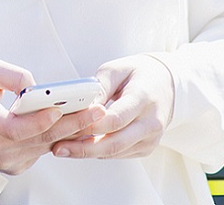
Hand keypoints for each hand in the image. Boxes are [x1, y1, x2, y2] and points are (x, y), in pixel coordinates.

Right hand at [0, 58, 105, 174]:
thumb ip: (9, 74)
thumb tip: (36, 87)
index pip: (13, 127)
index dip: (37, 121)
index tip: (57, 110)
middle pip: (39, 138)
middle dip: (71, 123)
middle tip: (96, 110)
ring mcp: (6, 160)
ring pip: (45, 146)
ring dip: (73, 131)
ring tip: (96, 116)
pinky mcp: (16, 167)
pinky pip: (43, 152)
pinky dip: (61, 139)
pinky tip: (80, 128)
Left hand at [52, 54, 173, 159]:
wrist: (165, 84)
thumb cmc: (136, 74)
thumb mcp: (115, 70)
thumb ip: (99, 87)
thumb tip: (81, 106)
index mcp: (144, 99)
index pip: (116, 119)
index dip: (91, 125)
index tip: (67, 126)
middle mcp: (151, 123)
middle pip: (115, 142)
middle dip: (84, 148)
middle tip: (58, 147)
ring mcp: (151, 139)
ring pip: (114, 152)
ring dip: (86, 152)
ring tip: (62, 148)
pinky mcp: (146, 148)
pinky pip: (117, 154)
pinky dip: (97, 151)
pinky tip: (79, 147)